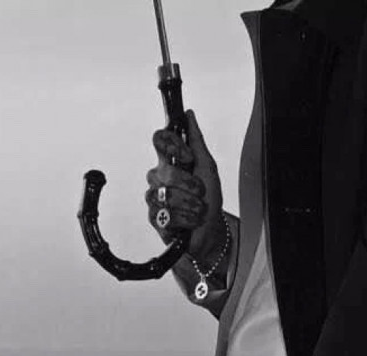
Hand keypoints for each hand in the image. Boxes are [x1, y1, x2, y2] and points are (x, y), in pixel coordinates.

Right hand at [145, 110, 226, 259]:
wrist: (211, 230)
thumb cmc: (210, 199)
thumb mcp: (208, 168)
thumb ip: (197, 141)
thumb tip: (189, 115)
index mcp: (169, 161)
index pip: (159, 140)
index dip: (172, 145)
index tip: (188, 157)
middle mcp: (158, 177)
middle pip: (165, 171)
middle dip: (190, 184)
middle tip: (200, 192)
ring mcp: (154, 197)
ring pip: (166, 195)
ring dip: (190, 204)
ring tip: (198, 209)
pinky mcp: (154, 219)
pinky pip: (167, 215)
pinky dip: (186, 219)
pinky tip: (191, 221)